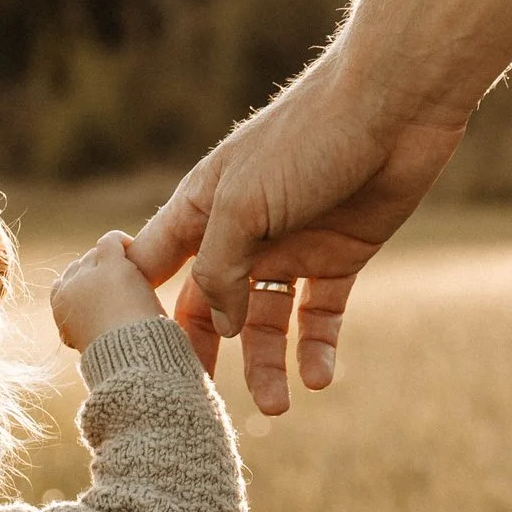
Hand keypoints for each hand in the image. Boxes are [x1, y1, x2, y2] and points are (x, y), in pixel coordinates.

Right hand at [48, 229, 164, 353]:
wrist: (128, 356)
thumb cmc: (114, 356)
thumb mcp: (84, 344)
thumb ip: (77, 329)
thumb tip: (70, 335)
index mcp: (60, 307)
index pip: (63, 283)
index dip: (83, 285)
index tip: (102, 297)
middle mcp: (69, 287)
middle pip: (82, 266)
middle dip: (99, 273)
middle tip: (122, 289)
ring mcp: (88, 274)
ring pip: (97, 255)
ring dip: (113, 262)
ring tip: (131, 276)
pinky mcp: (109, 265)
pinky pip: (110, 241)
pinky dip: (120, 241)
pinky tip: (132, 249)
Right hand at [130, 40, 466, 414]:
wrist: (397, 105)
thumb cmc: (309, 138)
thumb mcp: (244, 203)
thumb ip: (219, 267)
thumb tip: (215, 324)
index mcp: (205, 207)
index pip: (153, 264)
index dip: (132, 306)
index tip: (114, 357)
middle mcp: (243, 231)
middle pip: (209, 304)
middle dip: (203, 353)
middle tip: (199, 405)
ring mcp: (292, 246)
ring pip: (266, 320)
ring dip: (266, 364)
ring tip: (276, 407)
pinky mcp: (341, 256)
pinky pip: (319, 316)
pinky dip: (315, 350)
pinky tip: (316, 379)